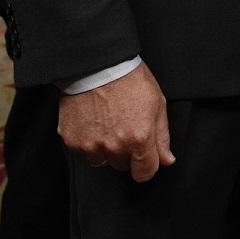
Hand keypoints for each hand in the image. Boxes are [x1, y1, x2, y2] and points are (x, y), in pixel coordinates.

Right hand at [58, 62, 174, 181]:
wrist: (98, 65)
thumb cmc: (131, 80)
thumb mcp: (157, 103)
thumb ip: (162, 136)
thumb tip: (167, 160)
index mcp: (139, 138)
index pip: (145, 173)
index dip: (147, 166)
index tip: (145, 158)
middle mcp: (114, 146)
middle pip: (123, 166)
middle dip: (127, 152)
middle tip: (125, 127)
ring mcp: (91, 145)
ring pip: (102, 161)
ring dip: (106, 149)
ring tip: (108, 123)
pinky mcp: (72, 141)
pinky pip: (83, 152)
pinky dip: (89, 141)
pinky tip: (93, 121)